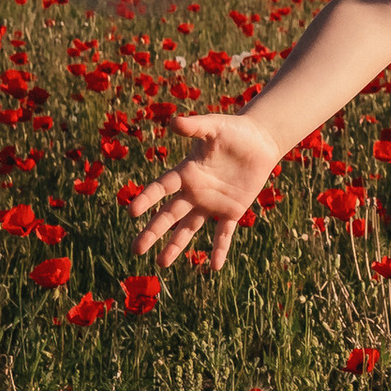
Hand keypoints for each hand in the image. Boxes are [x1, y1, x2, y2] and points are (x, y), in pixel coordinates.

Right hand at [128, 111, 280, 271]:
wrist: (259, 140)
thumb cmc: (233, 130)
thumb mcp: (213, 126)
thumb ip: (194, 127)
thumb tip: (174, 122)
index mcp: (187, 172)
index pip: (161, 188)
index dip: (147, 199)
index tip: (132, 212)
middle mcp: (195, 192)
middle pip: (169, 214)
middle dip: (153, 232)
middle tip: (135, 250)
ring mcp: (212, 203)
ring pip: (189, 228)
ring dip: (176, 246)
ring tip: (161, 264)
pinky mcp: (232, 210)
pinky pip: (224, 233)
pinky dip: (219, 249)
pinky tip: (213, 267)